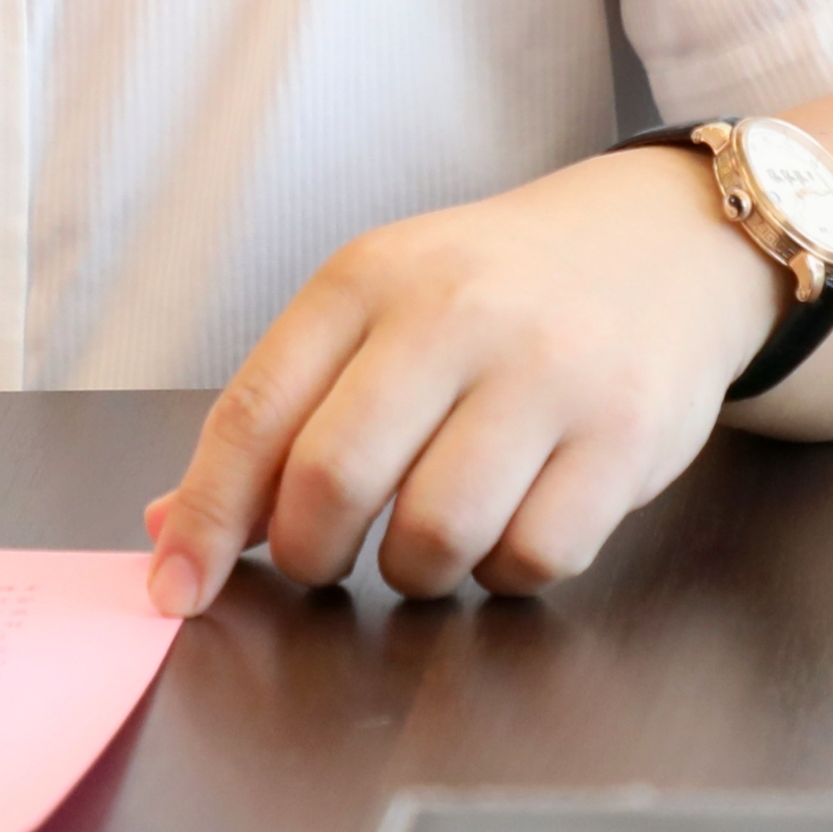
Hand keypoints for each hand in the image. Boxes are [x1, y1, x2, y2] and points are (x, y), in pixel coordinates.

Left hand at [141, 149, 780, 609]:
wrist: (658, 243)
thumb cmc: (492, 291)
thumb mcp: (377, 310)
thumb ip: (281, 412)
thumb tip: (174, 529)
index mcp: (366, 279)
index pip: (255, 411)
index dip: (205, 516)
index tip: (177, 589)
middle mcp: (451, 315)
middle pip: (334, 481)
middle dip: (309, 553)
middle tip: (324, 557)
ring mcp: (545, 375)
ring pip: (433, 537)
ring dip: (410, 572)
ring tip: (425, 535)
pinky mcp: (624, 436)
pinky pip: (534, 559)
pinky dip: (504, 572)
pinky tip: (509, 525)